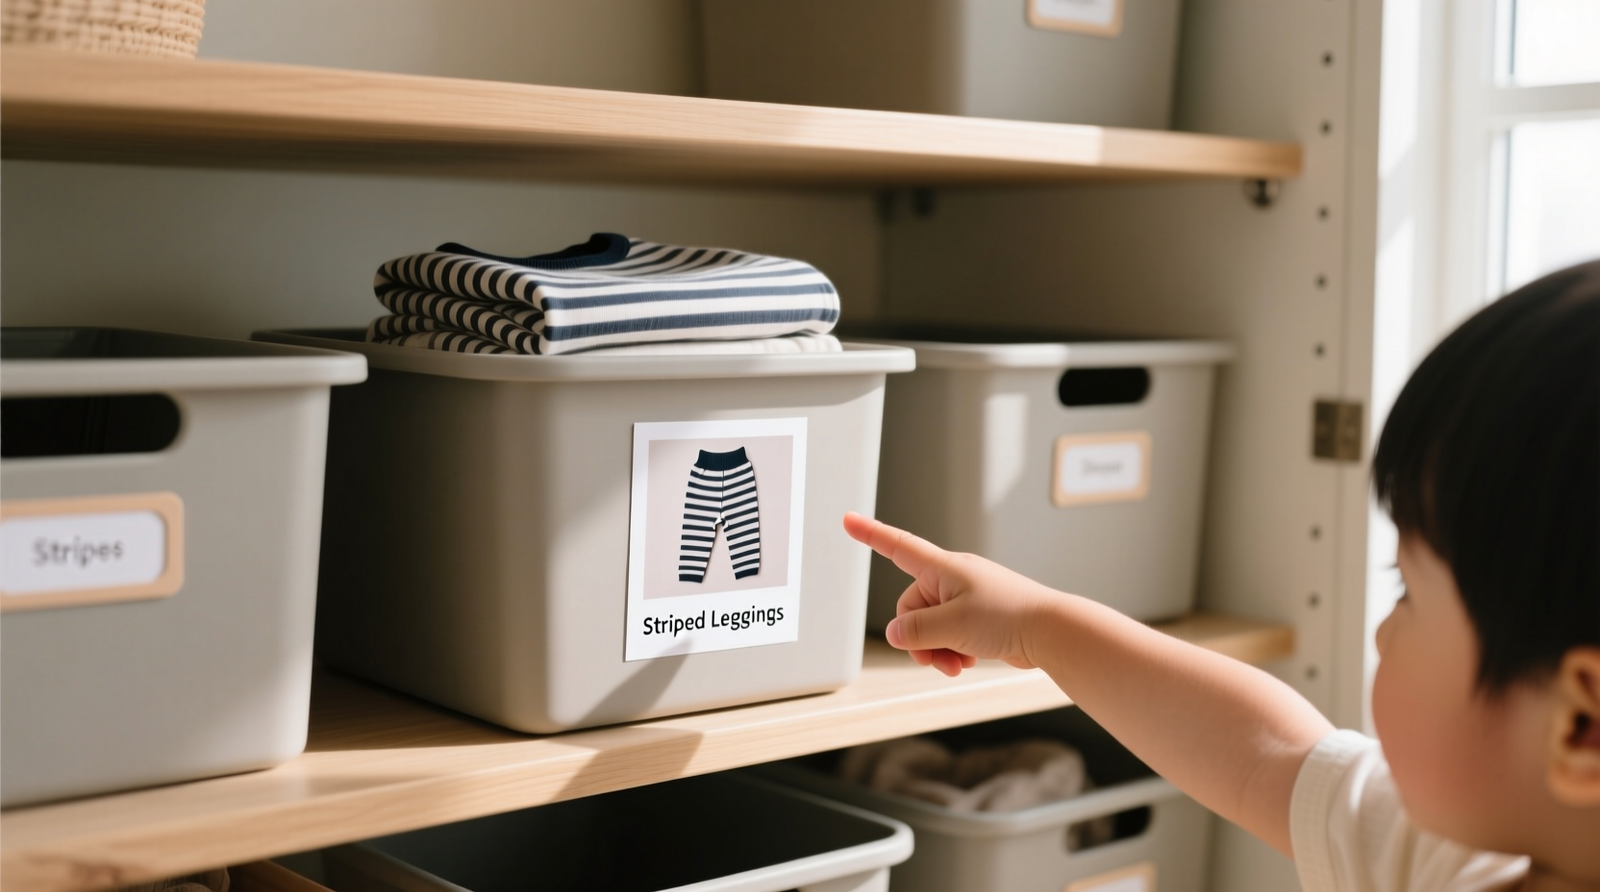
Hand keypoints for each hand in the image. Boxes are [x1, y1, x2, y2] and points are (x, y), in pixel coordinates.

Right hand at [842, 512, 1059, 676]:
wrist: (1051, 632)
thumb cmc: (1008, 617)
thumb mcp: (951, 626)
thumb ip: (915, 630)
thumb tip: (895, 633)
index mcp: (943, 568)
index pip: (897, 546)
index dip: (870, 534)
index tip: (848, 520)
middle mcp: (952, 579)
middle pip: (911, 607)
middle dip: (918, 637)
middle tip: (935, 657)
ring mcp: (966, 598)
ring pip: (930, 627)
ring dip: (935, 649)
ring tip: (955, 664)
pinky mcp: (978, 618)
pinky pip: (950, 635)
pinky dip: (952, 651)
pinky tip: (965, 663)